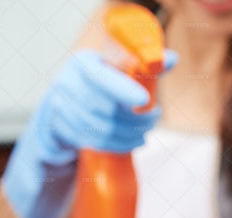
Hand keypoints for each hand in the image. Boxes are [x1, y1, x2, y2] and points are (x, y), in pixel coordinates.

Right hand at [2, 49, 176, 217]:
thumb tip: (173, 58)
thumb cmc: (96, 87)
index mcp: (82, 64)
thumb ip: (143, 67)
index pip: (101, 77)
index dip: (123, 90)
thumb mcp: (115, 72)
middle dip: (135, 118)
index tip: (144, 100)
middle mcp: (66, 84)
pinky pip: (91, 143)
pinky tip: (132, 142)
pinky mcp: (58, 131)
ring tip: (145, 133)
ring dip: (128, 134)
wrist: (60, 109)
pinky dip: (116, 145)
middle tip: (154, 119)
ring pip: (99, 129)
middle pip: (104, 109)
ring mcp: (58, 110)